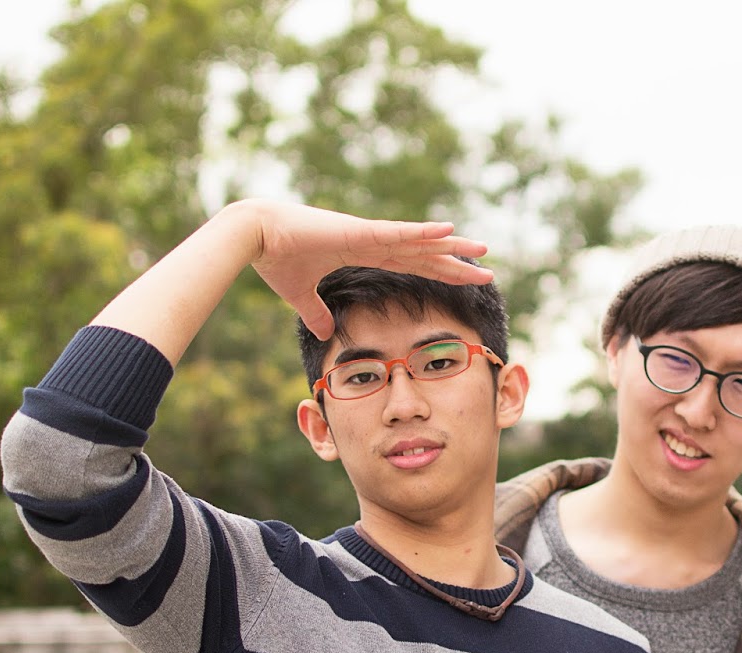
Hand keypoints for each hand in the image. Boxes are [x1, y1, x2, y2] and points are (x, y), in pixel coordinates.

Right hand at [237, 200, 491, 338]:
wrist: (253, 236)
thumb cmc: (274, 259)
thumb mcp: (301, 295)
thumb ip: (315, 312)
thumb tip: (323, 332)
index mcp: (361, 252)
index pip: (410, 264)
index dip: (437, 271)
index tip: (462, 277)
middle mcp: (371, 240)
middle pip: (424, 254)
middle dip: (455, 264)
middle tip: (487, 270)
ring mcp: (367, 233)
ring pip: (419, 241)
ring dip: (451, 246)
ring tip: (482, 249)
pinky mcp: (358, 231)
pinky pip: (399, 233)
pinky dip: (424, 232)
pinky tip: (449, 230)